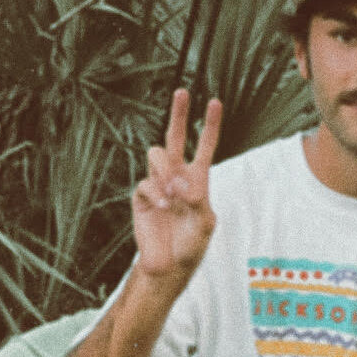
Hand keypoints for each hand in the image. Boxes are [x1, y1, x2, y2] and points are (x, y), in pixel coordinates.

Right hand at [132, 88, 222, 280]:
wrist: (170, 264)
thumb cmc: (192, 244)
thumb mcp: (205, 222)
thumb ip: (199, 200)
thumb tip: (181, 183)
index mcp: (197, 179)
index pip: (203, 146)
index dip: (209, 125)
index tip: (214, 102)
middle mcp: (176, 176)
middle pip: (174, 137)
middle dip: (179, 114)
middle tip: (183, 91)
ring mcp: (157, 184)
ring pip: (156, 155)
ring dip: (166, 169)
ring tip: (173, 192)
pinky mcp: (141, 197)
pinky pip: (145, 184)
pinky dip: (155, 194)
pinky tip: (163, 207)